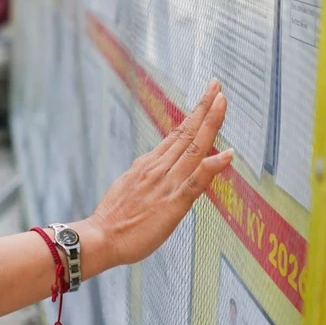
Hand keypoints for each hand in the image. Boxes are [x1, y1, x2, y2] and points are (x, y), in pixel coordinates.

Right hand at [80, 80, 231, 276]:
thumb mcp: (128, 186)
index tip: (208, 97)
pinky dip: (211, 168)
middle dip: (204, 109)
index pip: (177, 135)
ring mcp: (166, 185)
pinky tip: (226, 155)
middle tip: (217, 86)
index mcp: (149, 166)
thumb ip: (145, 172)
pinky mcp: (172, 205)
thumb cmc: (113, 219)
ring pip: (193, 150)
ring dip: (209, 125)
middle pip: (187, 134)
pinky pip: (195, 184)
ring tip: (222, 102)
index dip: (194, 115)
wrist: (99, 238)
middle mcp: (158, 169)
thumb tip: (154, 160)